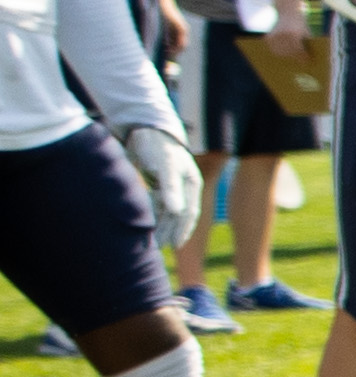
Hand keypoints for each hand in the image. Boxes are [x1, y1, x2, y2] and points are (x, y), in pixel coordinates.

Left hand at [118, 124, 202, 254]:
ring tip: (152, 241)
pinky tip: (146, 224)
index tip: (175, 245)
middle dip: (170, 231)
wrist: (145, 128)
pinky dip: (153, 215)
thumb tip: (176, 212)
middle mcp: (183, 187)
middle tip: (159, 248)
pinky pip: (157, 204)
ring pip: (167, 211)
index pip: (189, 212)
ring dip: (160, 225)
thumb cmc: (157, 145)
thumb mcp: (165, 165)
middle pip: (178, 214)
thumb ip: (170, 188)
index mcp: (190, 183)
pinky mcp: (158, 183)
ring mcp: (170, 185)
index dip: (183, 230)